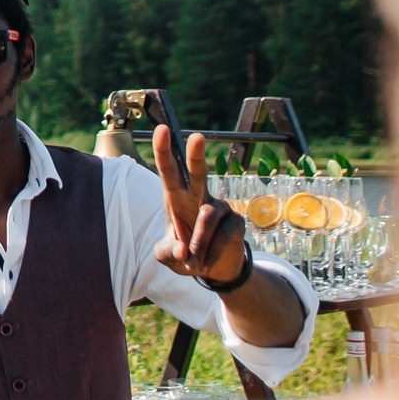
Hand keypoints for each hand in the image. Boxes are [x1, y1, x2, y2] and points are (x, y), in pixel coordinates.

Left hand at [150, 125, 246, 286]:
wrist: (213, 270)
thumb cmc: (185, 254)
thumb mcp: (167, 257)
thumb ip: (167, 252)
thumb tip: (182, 250)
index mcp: (177, 198)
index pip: (170, 171)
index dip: (164, 151)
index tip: (162, 129)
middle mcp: (199, 196)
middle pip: (197, 173)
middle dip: (196, 155)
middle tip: (197, 136)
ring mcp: (220, 207)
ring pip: (207, 217)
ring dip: (197, 243)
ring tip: (192, 263)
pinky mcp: (236, 222)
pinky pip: (222, 235)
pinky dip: (210, 253)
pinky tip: (206, 264)